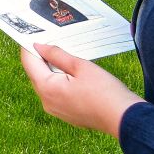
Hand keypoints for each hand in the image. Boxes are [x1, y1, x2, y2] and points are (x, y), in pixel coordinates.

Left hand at [20, 43, 143, 137]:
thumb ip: (57, 55)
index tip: (36, 35)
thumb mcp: (80, 66)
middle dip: (42, 57)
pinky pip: (56, 93)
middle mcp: (47, 102)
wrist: (124, 119)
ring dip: (52, 70)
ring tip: (66, 56)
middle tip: (53, 41)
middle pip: (36, 73)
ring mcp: (56, 110)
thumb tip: (39, 47)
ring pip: (46, 83)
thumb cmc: (105, 92)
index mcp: (47, 89)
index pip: (29, 62)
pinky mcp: (66, 114)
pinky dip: (59, 82)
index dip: (30, 47)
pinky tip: (73, 74)